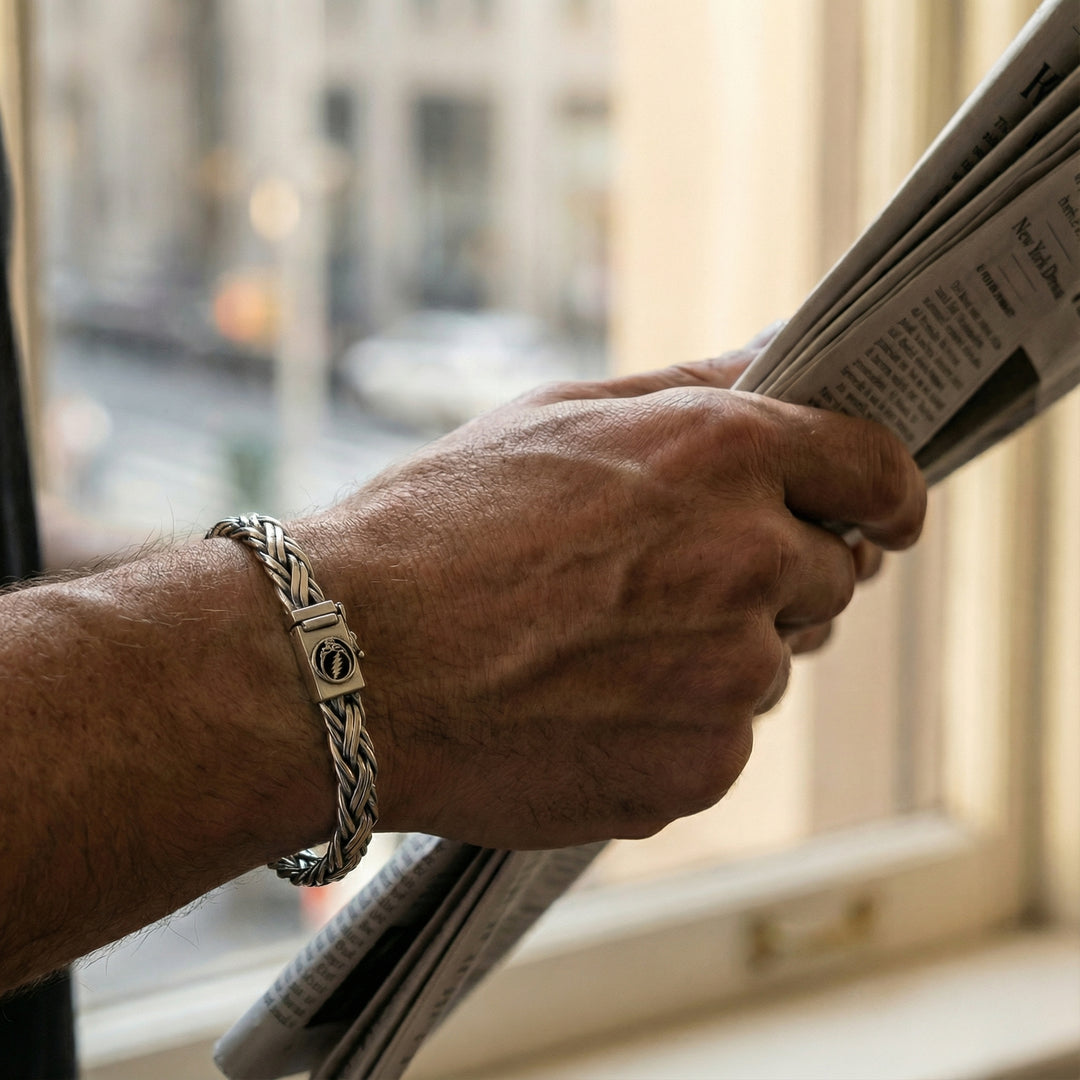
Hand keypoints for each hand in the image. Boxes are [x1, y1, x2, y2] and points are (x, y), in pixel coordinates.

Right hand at [296, 336, 924, 850]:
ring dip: (715, 655)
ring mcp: (731, 680)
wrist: (349, 661)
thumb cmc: (438, 526)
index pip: (878, 474)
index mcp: (725, 456)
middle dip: (772, 575)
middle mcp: (750, 564)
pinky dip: (674, 727)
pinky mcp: (698, 771)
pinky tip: (584, 705)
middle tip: (670, 581)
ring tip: (597, 646)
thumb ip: (693, 390)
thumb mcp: (560, 415)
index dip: (883, 494)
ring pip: (769, 665)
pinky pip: (722, 741)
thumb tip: (781, 366)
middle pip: (828, 576)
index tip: (878, 515)